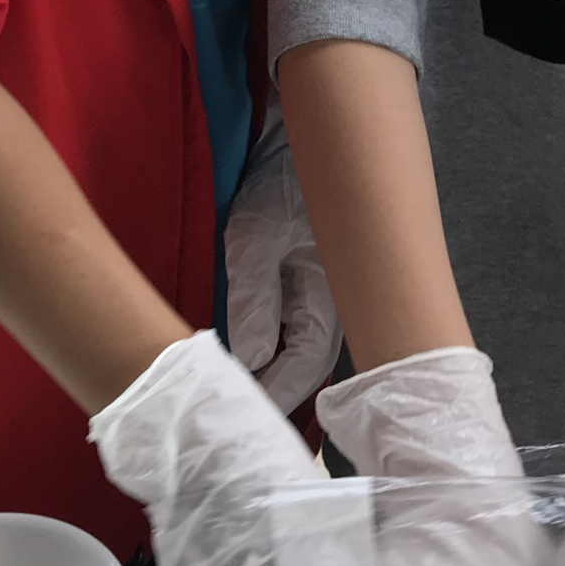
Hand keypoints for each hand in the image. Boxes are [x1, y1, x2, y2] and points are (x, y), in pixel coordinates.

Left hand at [224, 103, 342, 410]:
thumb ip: (253, 298)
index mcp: (327, 299)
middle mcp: (332, 308)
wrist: (299, 144)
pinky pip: (293, 337)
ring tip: (234, 401)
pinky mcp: (307, 291)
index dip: (270, 396)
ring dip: (271, 379)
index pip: (301, 369)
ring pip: (299, 357)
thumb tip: (247, 360)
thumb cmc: (280, 185)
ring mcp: (321, 300)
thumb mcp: (255, 234)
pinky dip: (271, 355)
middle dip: (272, 398)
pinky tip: (247, 366)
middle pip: (304, 372)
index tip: (237, 417)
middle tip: (232, 420)